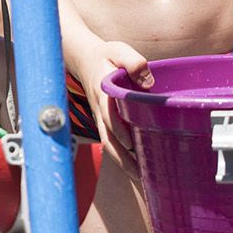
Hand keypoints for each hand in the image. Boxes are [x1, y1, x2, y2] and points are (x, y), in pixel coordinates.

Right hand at [74, 40, 149, 171]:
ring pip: (110, 146)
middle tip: (141, 176)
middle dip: (123, 160)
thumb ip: (133, 62)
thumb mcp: (118, 51)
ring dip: (124, 164)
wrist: (84, 59)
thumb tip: (148, 83)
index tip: (131, 145)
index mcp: (103, 94)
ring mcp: (101, 119)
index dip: (119, 132)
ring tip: (142, 181)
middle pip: (109, 140)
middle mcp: (100, 111)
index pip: (109, 117)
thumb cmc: (105, 55)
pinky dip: (123, 158)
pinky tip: (138, 170)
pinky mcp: (105, 123)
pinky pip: (112, 143)